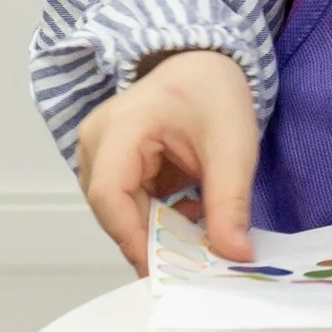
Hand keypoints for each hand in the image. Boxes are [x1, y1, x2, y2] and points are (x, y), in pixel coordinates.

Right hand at [75, 49, 259, 271]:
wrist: (205, 62)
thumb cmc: (215, 93)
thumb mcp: (233, 147)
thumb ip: (230, 204)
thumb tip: (235, 256)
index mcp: (120, 127)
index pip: (110, 195)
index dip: (134, 239)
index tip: (169, 269)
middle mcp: (96, 141)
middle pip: (113, 210)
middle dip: (152, 240)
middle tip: (194, 262)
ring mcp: (99, 152)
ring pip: (119, 212)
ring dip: (157, 230)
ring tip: (199, 237)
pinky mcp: (110, 163)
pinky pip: (126, 204)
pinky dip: (156, 218)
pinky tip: (189, 218)